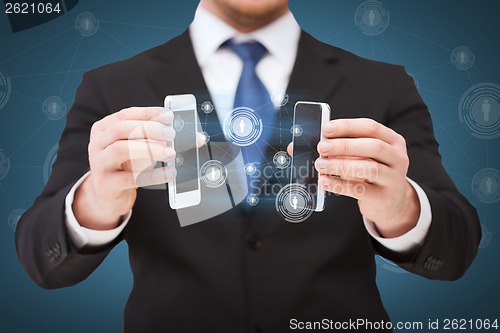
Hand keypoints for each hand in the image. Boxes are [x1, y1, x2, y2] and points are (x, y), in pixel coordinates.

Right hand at [73, 107, 176, 229]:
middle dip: (149, 129)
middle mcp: (97, 143)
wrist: (107, 196)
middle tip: (171, 134)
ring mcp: (99, 164)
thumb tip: (177, 129)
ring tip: (170, 153)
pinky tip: (169, 173)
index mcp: (103, 129)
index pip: (125, 115)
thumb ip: (149, 136)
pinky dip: (154, 175)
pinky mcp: (106, 184)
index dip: (148, 114)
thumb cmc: (123, 167)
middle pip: (121, 129)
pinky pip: (131, 178)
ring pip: (121, 150)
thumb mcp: (133, 147)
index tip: (169, 116)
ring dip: (150, 149)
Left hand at [314, 118, 419, 237]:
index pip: (370, 127)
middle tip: (321, 147)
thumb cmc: (371, 174)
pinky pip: (361, 190)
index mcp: (392, 140)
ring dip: (341, 165)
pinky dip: (340, 185)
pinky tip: (325, 182)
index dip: (347, 126)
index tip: (326, 129)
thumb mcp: (361, 157)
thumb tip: (297, 147)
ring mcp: (394, 178)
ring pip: (369, 168)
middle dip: (344, 146)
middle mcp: (398, 157)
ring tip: (320, 165)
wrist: (390, 202)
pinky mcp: (384, 197)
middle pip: (372, 146)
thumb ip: (336, 149)